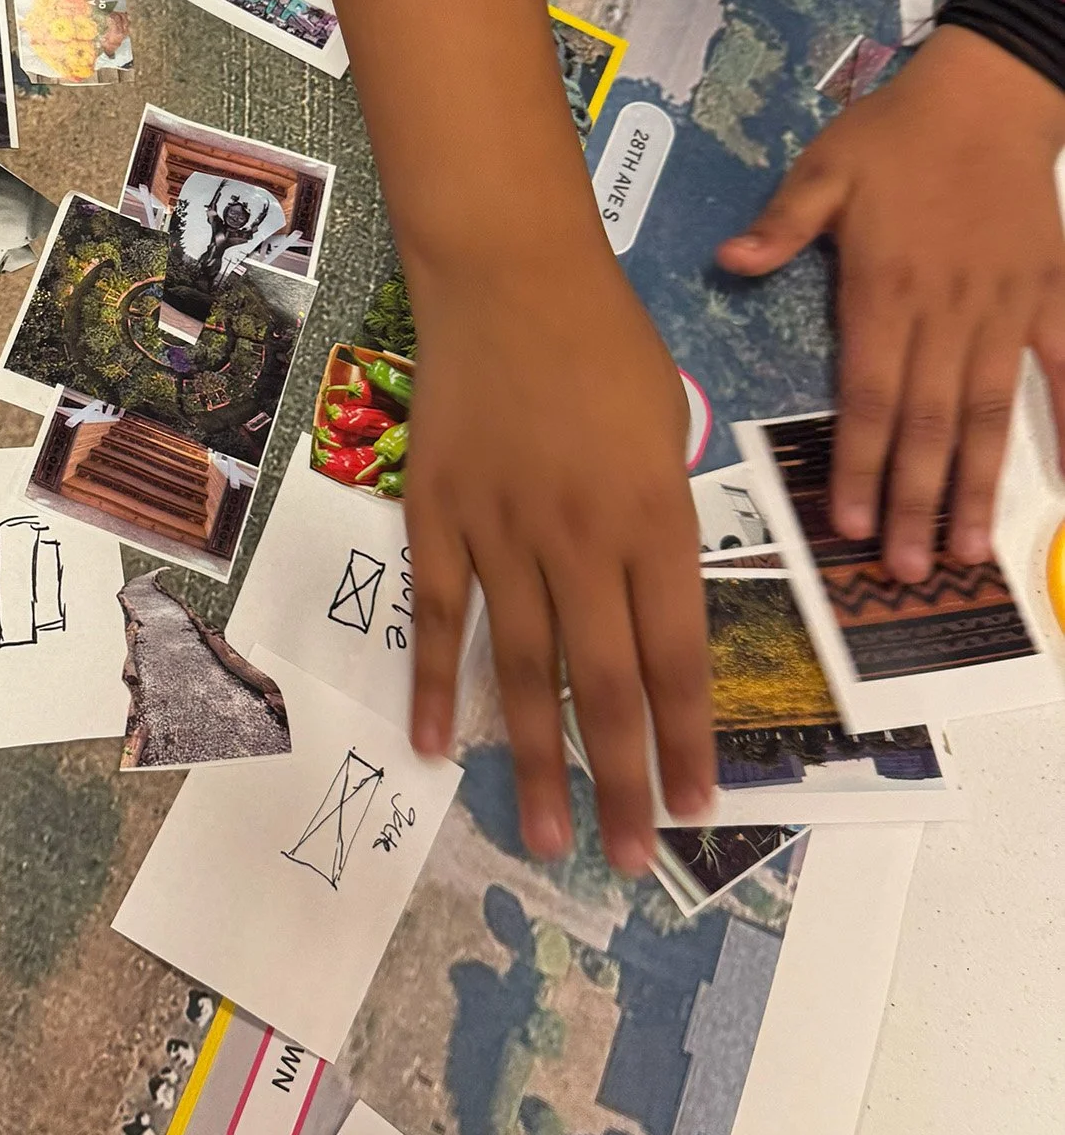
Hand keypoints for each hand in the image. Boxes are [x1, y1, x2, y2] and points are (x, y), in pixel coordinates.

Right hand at [406, 237, 712, 871]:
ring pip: (523, 667)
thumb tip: (654, 606)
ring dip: (535, 761)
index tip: (700, 807)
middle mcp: (583, 540)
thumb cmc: (605, 341)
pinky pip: (438, 615)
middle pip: (605, 683)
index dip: (689, 739)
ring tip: (541, 838)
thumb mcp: (668, 429)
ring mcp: (503, 531)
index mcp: (655, 518)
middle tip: (631, 861)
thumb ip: (662, 524)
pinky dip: (435, 683)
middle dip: (622, 780)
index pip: (679, 655)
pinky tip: (434, 747)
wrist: (508, 274)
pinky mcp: (438, 515)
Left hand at [719, 23, 1064, 576]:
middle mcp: (946, 311)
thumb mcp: (824, 167)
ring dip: (979, 483)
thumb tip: (731, 264)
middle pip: (929, 422)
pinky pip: (1064, 366)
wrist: (991, 94)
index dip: (863, 463)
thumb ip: (783, 224)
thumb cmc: (895, 134)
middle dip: (917, 501)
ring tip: (970, 551)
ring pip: (990, 412)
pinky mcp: (1050, 295)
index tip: (853, 526)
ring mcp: (1005, 309)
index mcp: (884, 289)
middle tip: (908, 571)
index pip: (870, 395)